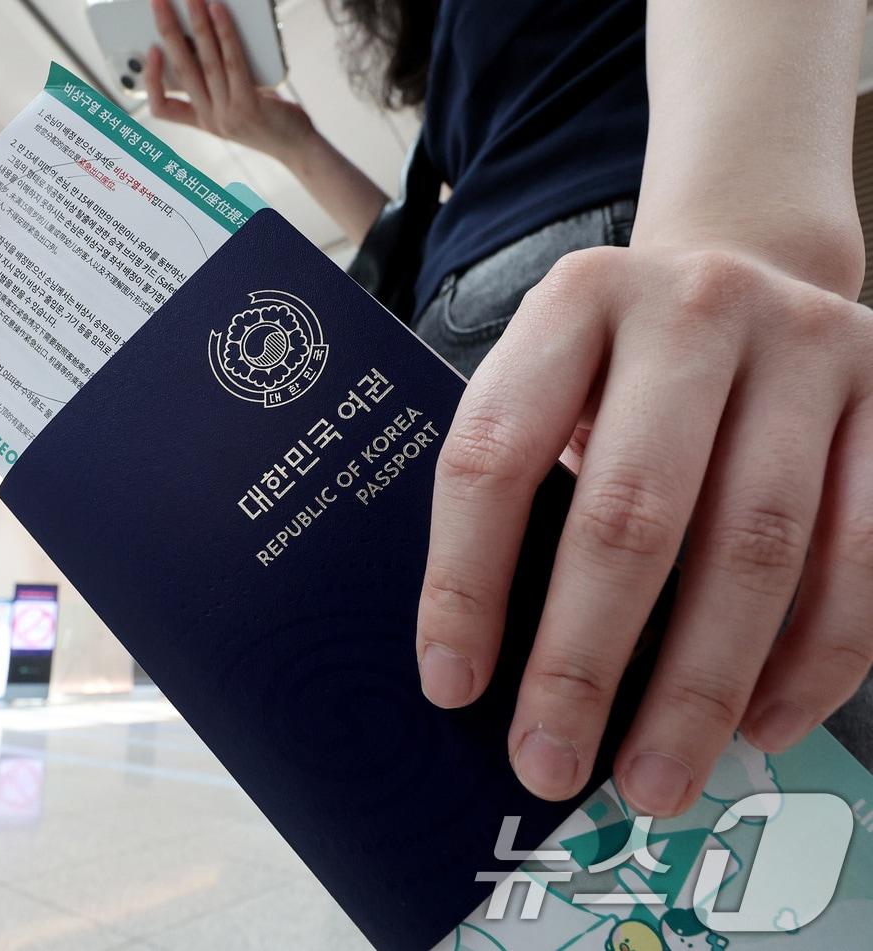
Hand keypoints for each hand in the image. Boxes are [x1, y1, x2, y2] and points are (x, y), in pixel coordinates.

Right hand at [147, 0, 311, 162]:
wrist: (299, 148)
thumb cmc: (271, 122)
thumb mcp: (238, 107)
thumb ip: (222, 83)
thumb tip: (211, 38)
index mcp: (203, 122)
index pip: (162, 108)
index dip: (151, 79)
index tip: (151, 51)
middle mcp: (211, 120)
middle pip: (181, 72)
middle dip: (167, 32)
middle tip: (158, 3)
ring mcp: (228, 115)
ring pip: (205, 63)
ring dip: (196, 26)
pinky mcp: (249, 106)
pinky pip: (233, 62)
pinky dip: (224, 33)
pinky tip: (220, 12)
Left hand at [417, 243, 872, 817]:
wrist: (750, 269)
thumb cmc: (621, 370)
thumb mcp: (555, 387)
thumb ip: (527, 490)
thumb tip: (482, 672)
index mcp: (574, 303)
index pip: (496, 454)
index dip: (465, 580)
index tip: (452, 686)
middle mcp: (693, 310)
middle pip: (633, 511)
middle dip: (583, 659)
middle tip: (548, 763)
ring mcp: (809, 347)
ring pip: (759, 545)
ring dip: (701, 686)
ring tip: (654, 780)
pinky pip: (864, 554)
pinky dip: (814, 660)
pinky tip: (762, 727)